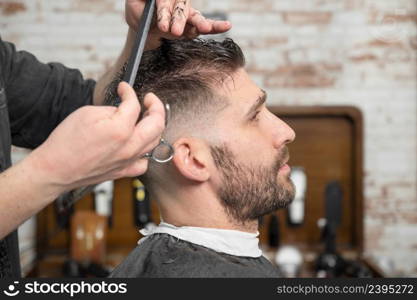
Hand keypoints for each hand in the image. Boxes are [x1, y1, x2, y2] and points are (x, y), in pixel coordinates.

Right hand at [30, 82, 164, 190]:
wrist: (55, 170)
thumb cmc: (66, 143)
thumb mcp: (87, 113)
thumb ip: (111, 110)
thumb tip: (123, 110)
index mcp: (120, 130)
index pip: (134, 105)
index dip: (129, 92)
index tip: (124, 89)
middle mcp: (129, 147)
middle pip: (157, 123)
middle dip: (156, 106)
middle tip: (148, 99)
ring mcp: (129, 161)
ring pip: (155, 142)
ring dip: (154, 126)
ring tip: (146, 118)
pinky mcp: (124, 172)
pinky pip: (145, 162)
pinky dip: (146, 151)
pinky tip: (139, 144)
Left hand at [125, 0, 231, 44]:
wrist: (143, 29)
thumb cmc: (138, 13)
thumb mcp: (133, 5)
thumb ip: (139, 2)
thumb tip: (148, 3)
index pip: (166, 0)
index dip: (165, 11)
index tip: (161, 24)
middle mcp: (177, 0)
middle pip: (181, 7)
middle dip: (179, 19)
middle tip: (175, 31)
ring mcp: (186, 12)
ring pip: (194, 16)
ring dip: (198, 24)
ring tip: (204, 28)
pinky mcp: (192, 25)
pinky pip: (206, 25)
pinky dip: (216, 27)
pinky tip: (226, 26)